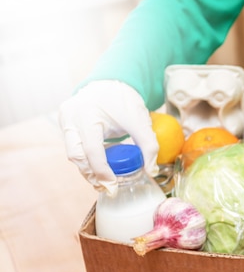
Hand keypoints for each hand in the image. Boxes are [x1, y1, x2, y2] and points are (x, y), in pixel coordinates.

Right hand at [58, 80, 158, 194]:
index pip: (92, 149)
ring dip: (88, 170)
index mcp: (89, 113)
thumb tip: (151, 171)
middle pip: (76, 155)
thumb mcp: (140, 121)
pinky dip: (86, 160)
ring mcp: (65, 120)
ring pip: (72, 154)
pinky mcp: (65, 124)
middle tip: (108, 189)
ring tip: (105, 182)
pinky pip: (73, 148)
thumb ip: (149, 145)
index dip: (102, 171)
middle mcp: (71, 116)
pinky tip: (99, 169)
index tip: (112, 186)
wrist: (110, 83)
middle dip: (92, 175)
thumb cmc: (125, 101)